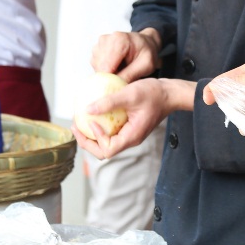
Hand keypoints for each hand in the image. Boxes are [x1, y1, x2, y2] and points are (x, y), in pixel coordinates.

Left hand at [74, 78, 191, 159]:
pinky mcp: (128, 128)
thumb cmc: (154, 93)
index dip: (95, 139)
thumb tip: (87, 109)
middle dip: (86, 141)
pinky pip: (111, 132)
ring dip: (91, 135)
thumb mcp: (130, 94)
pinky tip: (92, 112)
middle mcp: (130, 139)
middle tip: (74, 126)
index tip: (90, 121)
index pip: (108, 149)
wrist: (169, 93)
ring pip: (106, 143)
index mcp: (132, 136)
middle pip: (104, 151)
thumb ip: (109, 102)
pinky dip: (99, 126)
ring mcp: (129, 135)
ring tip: (79, 120)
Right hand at [90, 29, 161, 81]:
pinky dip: (105, 71)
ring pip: (97, 68)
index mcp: (119, 40)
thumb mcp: (146, 65)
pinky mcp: (96, 50)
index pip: (106, 67)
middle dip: (110, 77)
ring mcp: (99, 44)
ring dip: (108, 74)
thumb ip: (130, 75)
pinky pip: (96, 66)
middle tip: (125, 77)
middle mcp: (106, 40)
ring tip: (123, 70)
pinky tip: (117, 67)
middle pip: (100, 68)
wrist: (144, 43)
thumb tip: (114, 86)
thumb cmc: (146, 52)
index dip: (111, 80)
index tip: (120, 86)